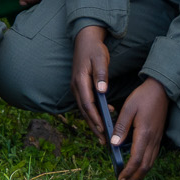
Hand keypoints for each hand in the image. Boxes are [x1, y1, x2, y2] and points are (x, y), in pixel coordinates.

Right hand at [70, 25, 111, 141]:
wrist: (85, 39)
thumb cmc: (94, 49)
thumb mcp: (100, 59)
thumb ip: (101, 74)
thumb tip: (102, 91)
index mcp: (80, 80)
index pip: (87, 104)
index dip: (95, 117)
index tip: (103, 128)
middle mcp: (76, 86)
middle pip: (84, 110)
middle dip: (93, 126)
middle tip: (103, 140)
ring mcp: (76, 87)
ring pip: (83, 109)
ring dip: (92, 122)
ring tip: (102, 135)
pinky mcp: (79, 87)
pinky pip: (85, 104)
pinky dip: (92, 113)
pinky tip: (102, 118)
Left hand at [110, 80, 169, 179]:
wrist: (161, 90)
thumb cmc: (143, 97)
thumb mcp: (128, 108)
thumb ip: (121, 127)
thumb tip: (114, 144)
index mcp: (144, 134)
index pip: (136, 160)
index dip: (127, 172)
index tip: (119, 179)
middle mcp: (152, 140)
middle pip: (144, 167)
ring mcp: (157, 140)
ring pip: (149, 165)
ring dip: (139, 176)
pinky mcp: (158, 138)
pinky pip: (152, 158)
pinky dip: (144, 168)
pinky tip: (138, 170)